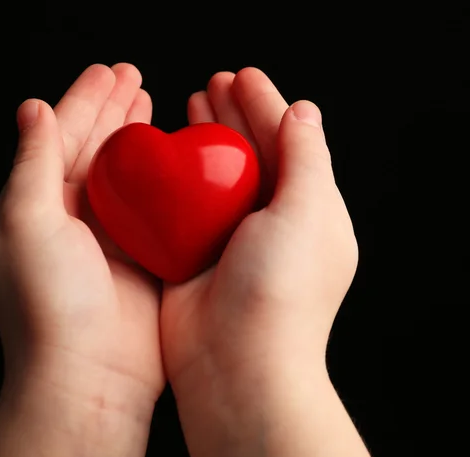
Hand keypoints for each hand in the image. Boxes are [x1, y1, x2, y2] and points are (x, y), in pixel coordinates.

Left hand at [0, 64, 163, 456]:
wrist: (89, 373)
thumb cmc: (49, 303)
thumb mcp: (26, 222)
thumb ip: (33, 162)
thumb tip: (33, 109)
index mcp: (38, 206)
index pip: (61, 138)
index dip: (84, 101)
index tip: (107, 73)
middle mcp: (72, 219)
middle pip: (96, 150)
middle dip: (114, 112)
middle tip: (134, 78)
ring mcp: (110, 237)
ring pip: (128, 174)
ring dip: (139, 139)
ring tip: (152, 103)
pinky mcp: (143, 256)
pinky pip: (156, 206)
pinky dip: (164, 179)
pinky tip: (177, 157)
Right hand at [160, 68, 370, 456]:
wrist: (236, 366)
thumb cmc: (280, 294)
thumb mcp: (309, 214)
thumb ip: (308, 158)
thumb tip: (303, 112)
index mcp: (308, 211)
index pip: (287, 144)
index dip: (265, 106)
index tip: (240, 76)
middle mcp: (271, 224)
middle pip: (249, 155)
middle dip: (232, 117)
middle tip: (210, 84)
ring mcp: (230, 241)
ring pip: (213, 177)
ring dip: (201, 142)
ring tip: (187, 106)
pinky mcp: (194, 257)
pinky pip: (183, 207)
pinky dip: (174, 179)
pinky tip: (161, 156)